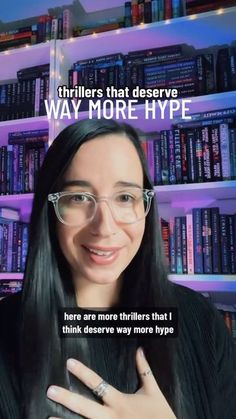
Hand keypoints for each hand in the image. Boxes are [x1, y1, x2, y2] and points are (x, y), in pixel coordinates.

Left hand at [47, 347, 175, 418]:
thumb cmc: (161, 416)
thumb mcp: (153, 391)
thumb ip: (145, 370)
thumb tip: (139, 350)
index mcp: (120, 402)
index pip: (98, 383)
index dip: (83, 372)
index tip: (69, 362)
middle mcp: (112, 418)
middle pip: (85, 407)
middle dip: (67, 398)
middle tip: (51, 391)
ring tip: (49, 418)